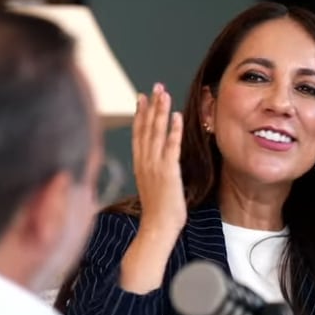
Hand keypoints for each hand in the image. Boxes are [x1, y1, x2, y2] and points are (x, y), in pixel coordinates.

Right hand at [132, 83, 186, 238]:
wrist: (157, 229)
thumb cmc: (158, 213)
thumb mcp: (152, 186)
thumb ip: (153, 172)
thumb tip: (159, 164)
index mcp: (140, 165)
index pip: (138, 133)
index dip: (140, 113)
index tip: (141, 96)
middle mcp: (144, 162)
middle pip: (146, 128)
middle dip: (151, 105)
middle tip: (155, 86)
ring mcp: (155, 166)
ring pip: (156, 132)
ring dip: (160, 111)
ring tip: (164, 93)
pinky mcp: (168, 172)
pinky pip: (171, 146)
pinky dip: (173, 130)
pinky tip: (176, 115)